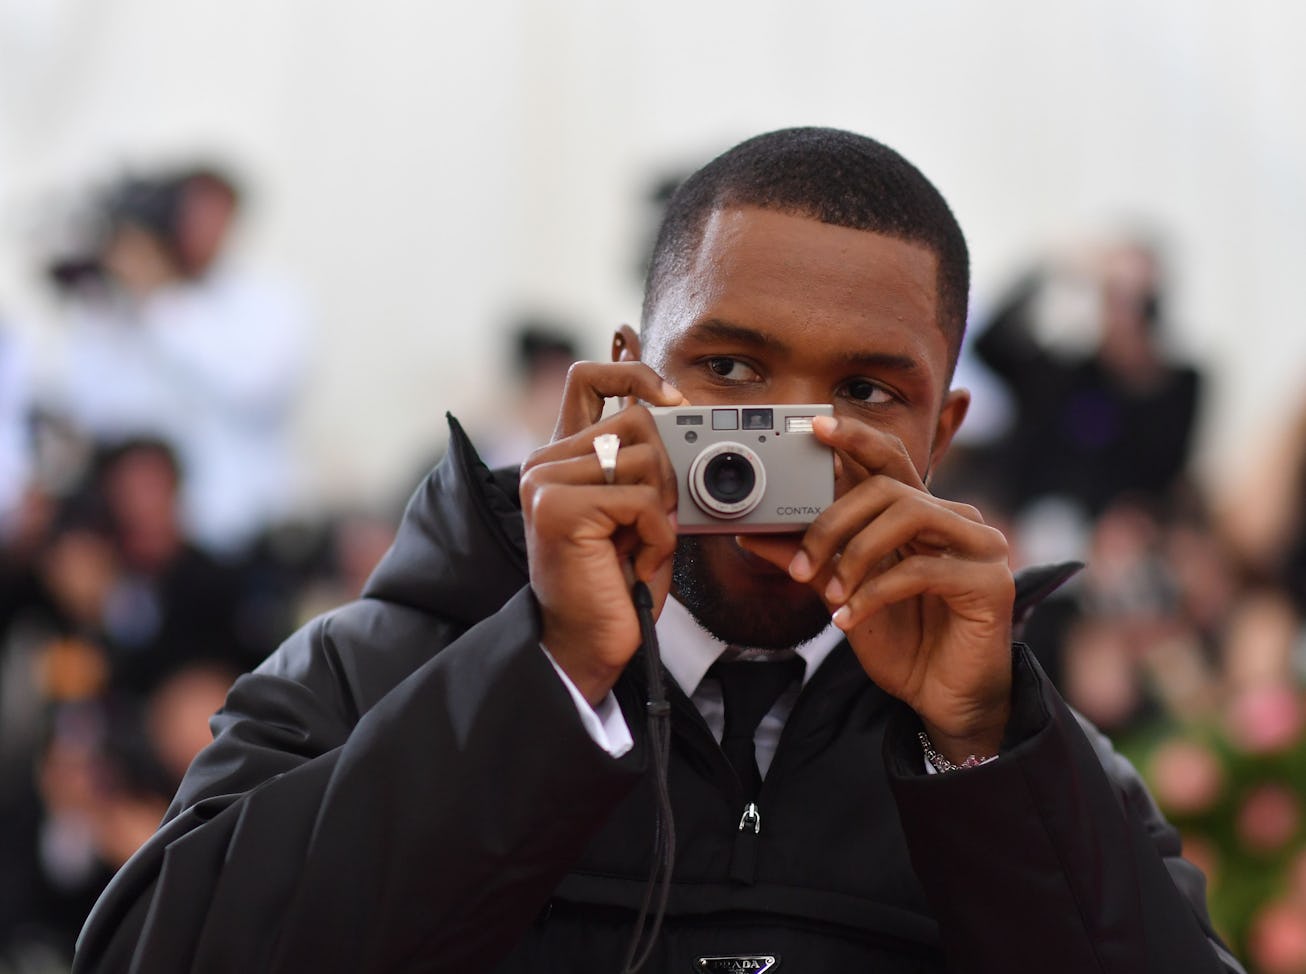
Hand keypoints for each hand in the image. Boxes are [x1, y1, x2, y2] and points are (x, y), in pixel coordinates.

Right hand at [519, 362, 686, 704]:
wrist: (588, 644)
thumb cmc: (618, 582)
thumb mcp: (637, 511)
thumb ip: (645, 462)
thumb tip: (675, 410)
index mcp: (563, 456)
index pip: (590, 377)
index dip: (636, 374)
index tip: (674, 400)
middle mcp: (545, 462)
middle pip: (637, 419)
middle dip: (667, 472)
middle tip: (654, 521)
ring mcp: (546, 481)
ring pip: (646, 460)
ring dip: (662, 513)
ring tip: (640, 548)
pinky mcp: (558, 507)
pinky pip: (642, 500)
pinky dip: (656, 537)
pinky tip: (635, 564)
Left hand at [738, 415, 1014, 762]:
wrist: (946, 700)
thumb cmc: (903, 641)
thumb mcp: (842, 594)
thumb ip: (805, 560)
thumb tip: (749, 534)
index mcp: (922, 514)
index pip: (889, 461)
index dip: (855, 438)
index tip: (815, 427)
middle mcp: (954, 519)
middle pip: (888, 486)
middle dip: (833, 520)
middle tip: (802, 565)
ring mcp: (979, 546)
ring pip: (907, 514)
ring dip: (855, 554)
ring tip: (830, 593)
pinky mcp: (989, 582)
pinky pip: (921, 570)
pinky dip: (874, 593)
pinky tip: (848, 618)